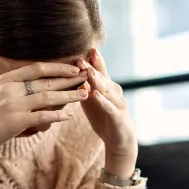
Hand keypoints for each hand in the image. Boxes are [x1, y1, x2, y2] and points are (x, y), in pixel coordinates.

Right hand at [0, 46, 87, 161]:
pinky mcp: (17, 122)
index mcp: (5, 80)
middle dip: (69, 79)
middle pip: (46, 81)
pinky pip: (43, 116)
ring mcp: (13, 105)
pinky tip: (70, 115)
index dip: (57, 67)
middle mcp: (10, 90)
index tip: (74, 67)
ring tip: (85, 93)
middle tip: (87, 77)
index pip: (36, 68)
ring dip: (69, 95)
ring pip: (48, 97)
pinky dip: (58, 115)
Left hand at [78, 49, 137, 178]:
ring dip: (98, 80)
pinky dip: (102, 101)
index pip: (99, 70)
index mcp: (106, 86)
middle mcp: (114, 91)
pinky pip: (109, 107)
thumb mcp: (90, 101)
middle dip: (92, 67)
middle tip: (82, 57)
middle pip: (103, 77)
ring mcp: (117, 103)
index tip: (83, 48)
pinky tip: (95, 94)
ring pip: (107, 90)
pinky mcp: (118, 117)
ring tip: (88, 71)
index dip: (92, 60)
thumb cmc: (103, 117)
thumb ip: (83, 87)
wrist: (119, 140)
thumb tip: (69, 74)